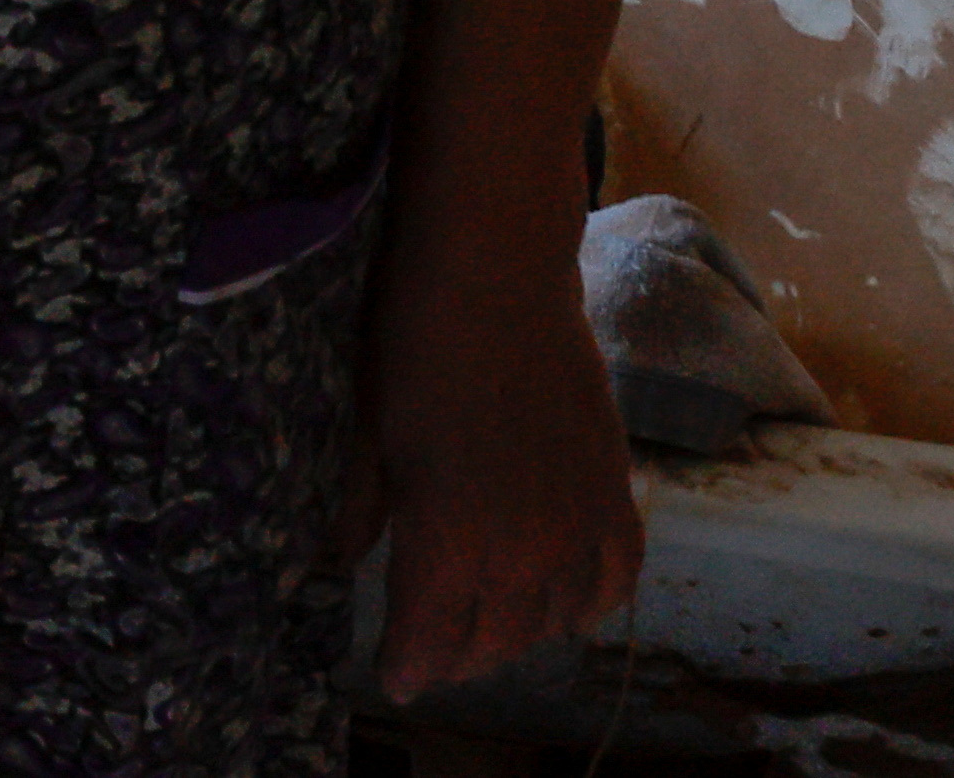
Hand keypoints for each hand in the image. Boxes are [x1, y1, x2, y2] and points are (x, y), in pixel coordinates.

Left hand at [350, 233, 640, 698]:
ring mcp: (576, 527)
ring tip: (490, 622)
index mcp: (448, 544)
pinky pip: (616, 579)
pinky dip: (591, 601)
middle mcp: (521, 554)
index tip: (396, 676)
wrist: (495, 277)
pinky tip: (567, 602)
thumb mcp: (367, 435)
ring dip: (518, 631)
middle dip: (456, 654)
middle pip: (490, 642)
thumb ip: (359, 512)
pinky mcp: (615, 493)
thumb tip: (337, 564)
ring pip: (551, 621)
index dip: (408, 667)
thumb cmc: (413, 347)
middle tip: (434, 649)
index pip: (427, 643)